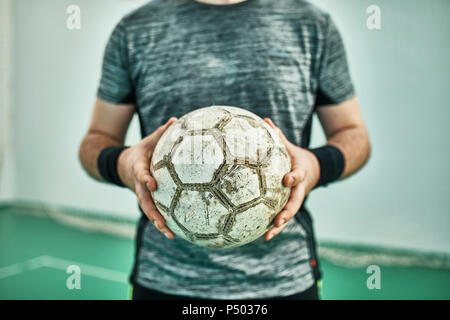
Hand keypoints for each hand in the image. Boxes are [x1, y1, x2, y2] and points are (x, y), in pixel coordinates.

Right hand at [117, 117, 177, 238]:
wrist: (122, 165)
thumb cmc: (141, 152)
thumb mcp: (148, 141)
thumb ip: (161, 132)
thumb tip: (176, 120)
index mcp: (138, 168)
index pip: (141, 174)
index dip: (145, 179)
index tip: (152, 184)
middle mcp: (138, 185)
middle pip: (144, 201)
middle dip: (152, 212)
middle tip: (163, 223)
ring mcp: (141, 194)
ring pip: (148, 211)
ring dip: (158, 223)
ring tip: (171, 234)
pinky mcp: (146, 200)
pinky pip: (154, 212)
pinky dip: (162, 222)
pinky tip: (174, 232)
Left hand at [263, 118, 320, 240]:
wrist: (317, 170)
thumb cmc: (298, 157)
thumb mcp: (291, 147)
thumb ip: (279, 137)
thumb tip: (265, 120)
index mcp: (301, 173)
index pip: (298, 175)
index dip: (294, 177)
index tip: (287, 179)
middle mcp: (299, 189)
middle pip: (294, 203)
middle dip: (287, 212)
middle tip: (278, 220)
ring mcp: (296, 199)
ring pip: (288, 215)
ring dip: (279, 227)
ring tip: (266, 237)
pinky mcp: (290, 205)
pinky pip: (282, 217)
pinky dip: (274, 227)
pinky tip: (261, 236)